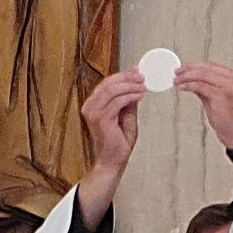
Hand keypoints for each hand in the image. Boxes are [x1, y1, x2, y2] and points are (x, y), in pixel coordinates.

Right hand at [75, 70, 148, 224]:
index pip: (107, 83)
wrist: (113, 160)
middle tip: (142, 77)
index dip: (123, 75)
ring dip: (130, 86)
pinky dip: (130, 96)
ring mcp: (93, 112)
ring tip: (143, 86)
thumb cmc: (118, 141)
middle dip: (127, 78)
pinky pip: (117, 101)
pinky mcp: (101, 119)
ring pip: (112, 90)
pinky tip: (140, 95)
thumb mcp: (126, 116)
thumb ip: (128, 101)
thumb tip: (136, 86)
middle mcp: (89, 107)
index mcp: (93, 104)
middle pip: (108, 83)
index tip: (137, 71)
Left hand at [176, 61, 232, 163]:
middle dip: (189, 69)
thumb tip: (191, 78)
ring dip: (187, 77)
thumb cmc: (232, 120)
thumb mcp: (218, 98)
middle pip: (208, 68)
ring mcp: (231, 87)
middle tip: (178, 73)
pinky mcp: (222, 96)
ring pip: (203, 75)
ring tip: (177, 80)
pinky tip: (182, 87)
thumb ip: (206, 86)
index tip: (185, 68)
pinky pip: (201, 86)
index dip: (197, 66)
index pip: (214, 66)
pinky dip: (189, 85)